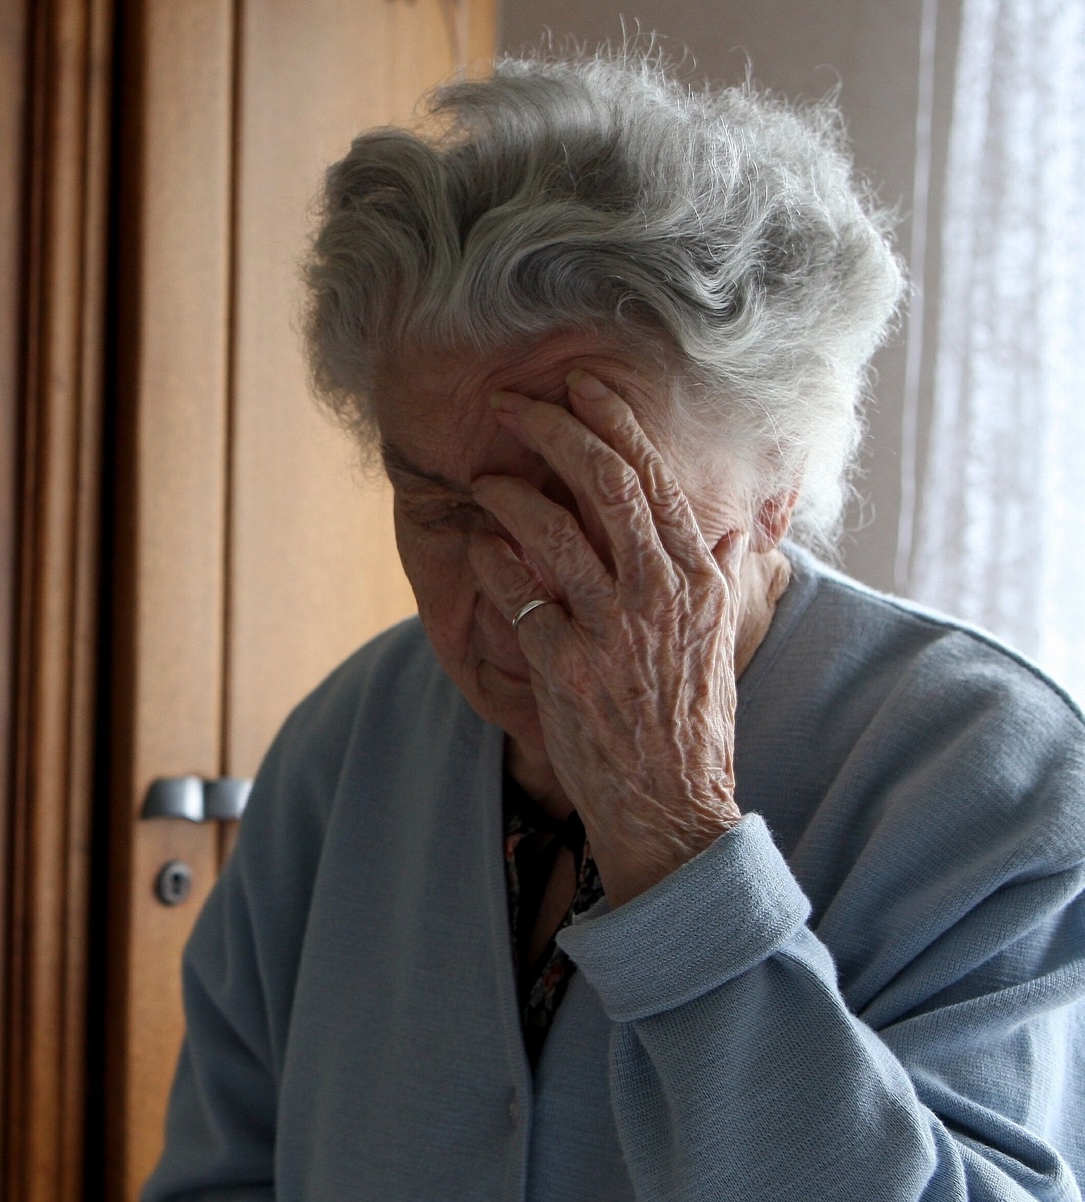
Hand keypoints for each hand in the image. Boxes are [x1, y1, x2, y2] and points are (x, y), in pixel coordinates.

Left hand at [467, 370, 744, 904]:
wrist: (672, 808)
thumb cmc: (690, 725)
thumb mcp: (720, 642)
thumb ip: (721, 576)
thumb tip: (729, 526)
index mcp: (701, 579)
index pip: (657, 478)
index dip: (615, 422)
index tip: (581, 387)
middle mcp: (663, 594)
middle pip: (607, 483)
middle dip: (554, 430)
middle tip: (512, 405)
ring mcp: (614, 629)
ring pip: (554, 530)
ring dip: (511, 494)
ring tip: (484, 480)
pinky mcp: (568, 667)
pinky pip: (520, 594)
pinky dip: (494, 562)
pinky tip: (478, 546)